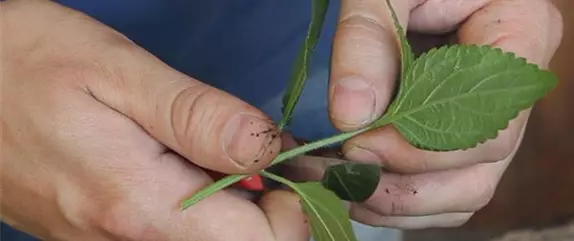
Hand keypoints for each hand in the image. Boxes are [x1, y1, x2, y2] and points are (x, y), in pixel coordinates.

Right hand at [0, 1, 307, 239]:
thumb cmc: (26, 62)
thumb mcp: (118, 72)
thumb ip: (199, 116)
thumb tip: (269, 150)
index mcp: (139, 206)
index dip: (291, 211)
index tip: (290, 164)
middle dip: (268, 211)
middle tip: (259, 151)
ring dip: (233, 208)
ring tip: (220, 152)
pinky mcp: (96, 236)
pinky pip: (168, 236)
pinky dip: (197, 209)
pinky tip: (185, 165)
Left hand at [325, 0, 562, 228]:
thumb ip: (367, 40)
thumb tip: (353, 116)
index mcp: (522, 34)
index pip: (492, 122)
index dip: (423, 149)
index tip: (358, 143)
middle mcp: (516, 86)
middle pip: (481, 169)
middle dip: (405, 186)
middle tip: (342, 173)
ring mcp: (494, 115)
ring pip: (465, 191)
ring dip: (401, 203)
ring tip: (343, 187)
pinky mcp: (465, 131)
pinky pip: (448, 189)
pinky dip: (403, 201)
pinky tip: (359, 188)